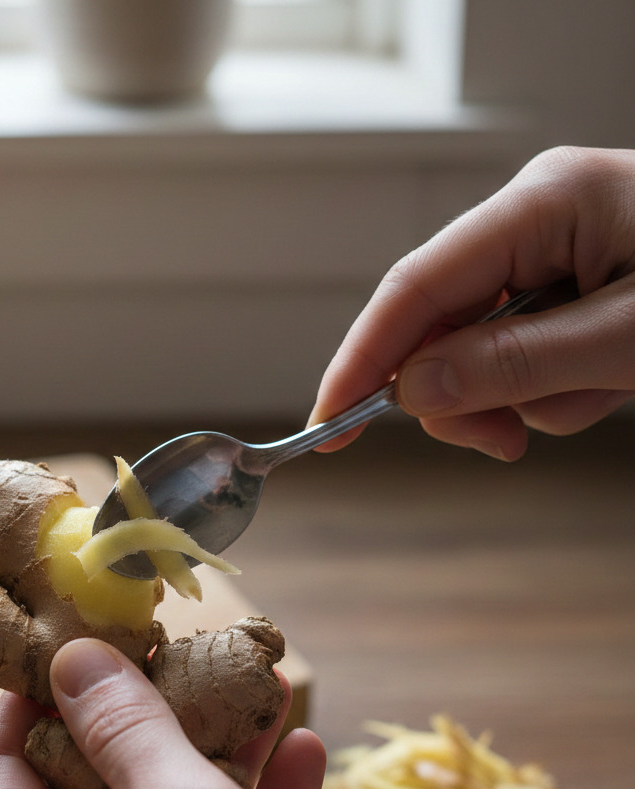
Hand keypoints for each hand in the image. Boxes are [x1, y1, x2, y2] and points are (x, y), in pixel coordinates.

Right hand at [309, 146, 634, 459]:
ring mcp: (551, 252)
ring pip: (482, 350)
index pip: (415, 288)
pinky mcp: (570, 285)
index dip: (362, 360)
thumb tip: (413, 390)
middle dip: (463, 393)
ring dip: (523, 396)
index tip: (328, 424)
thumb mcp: (629, 336)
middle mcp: (533, 221)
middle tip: (504, 441)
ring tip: (596, 393)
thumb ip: (518, 363)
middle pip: (441, 325)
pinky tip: (606, 381)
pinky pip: (522, 354)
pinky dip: (553, 388)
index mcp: (542, 203)